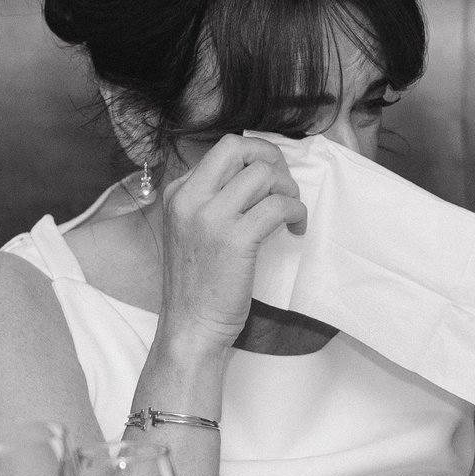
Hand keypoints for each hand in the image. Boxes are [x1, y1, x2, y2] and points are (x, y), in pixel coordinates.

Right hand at [152, 134, 305, 355]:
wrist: (190, 327)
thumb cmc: (197, 285)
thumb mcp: (191, 230)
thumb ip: (213, 201)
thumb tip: (258, 176)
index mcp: (178, 193)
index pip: (223, 150)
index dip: (255, 157)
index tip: (270, 178)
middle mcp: (189, 198)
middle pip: (239, 148)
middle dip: (272, 158)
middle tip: (284, 185)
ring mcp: (210, 217)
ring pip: (263, 174)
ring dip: (288, 189)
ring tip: (291, 213)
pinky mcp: (235, 239)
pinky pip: (278, 206)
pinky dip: (296, 213)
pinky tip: (296, 229)